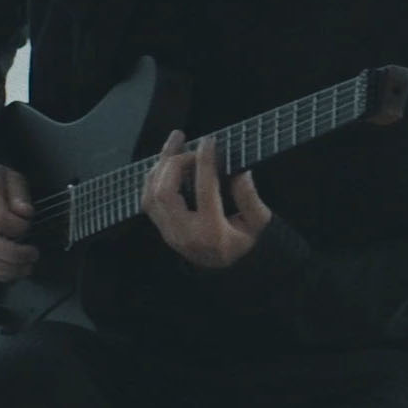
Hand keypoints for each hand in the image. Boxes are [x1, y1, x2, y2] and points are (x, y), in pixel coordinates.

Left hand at [141, 131, 271, 268]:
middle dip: (175, 163)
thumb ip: (251, 199)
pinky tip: (166, 161)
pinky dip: (154, 176)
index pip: (204, 191)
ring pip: (152, 194)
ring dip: (161, 165)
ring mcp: (169, 233)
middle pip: (166, 192)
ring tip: (175, 142)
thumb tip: (241, 174)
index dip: (205, 162)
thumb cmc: (242, 240)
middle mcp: (184, 234)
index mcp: (211, 232)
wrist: (225, 265)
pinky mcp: (162, 229)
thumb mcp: (258, 223)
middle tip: (192, 148)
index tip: (209, 142)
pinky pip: (148, 199)